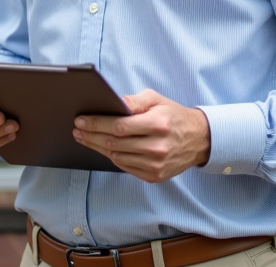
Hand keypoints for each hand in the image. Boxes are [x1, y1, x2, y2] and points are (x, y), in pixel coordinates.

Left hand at [73, 89, 209, 181]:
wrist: (198, 140)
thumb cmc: (173, 116)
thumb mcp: (157, 99)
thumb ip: (134, 100)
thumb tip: (113, 103)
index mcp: (158, 124)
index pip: (119, 126)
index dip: (96, 124)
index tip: (81, 121)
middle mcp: (157, 147)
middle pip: (114, 143)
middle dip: (91, 136)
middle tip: (77, 130)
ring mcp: (156, 165)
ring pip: (117, 157)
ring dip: (97, 148)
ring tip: (85, 138)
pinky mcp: (154, 176)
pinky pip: (125, 167)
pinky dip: (112, 158)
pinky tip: (103, 149)